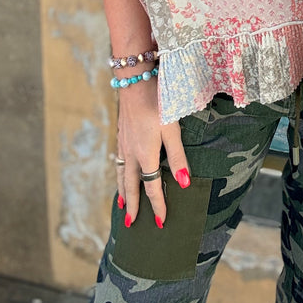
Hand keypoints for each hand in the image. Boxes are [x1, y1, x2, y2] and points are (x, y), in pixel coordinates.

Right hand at [115, 81, 190, 228]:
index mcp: (145, 155)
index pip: (151, 187)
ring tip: (121, 204)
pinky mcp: (121, 133)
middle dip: (131, 204)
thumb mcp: (172, 128)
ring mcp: (123, 143)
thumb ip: (178, 156)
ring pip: (121, 174)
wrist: (135, 79)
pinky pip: (119, 161)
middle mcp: (131, 153)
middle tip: (130, 223)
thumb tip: (184, 184)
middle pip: (130, 185)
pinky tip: (122, 171)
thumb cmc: (157, 102)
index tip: (160, 221)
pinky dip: (119, 174)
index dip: (157, 205)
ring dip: (122, 191)